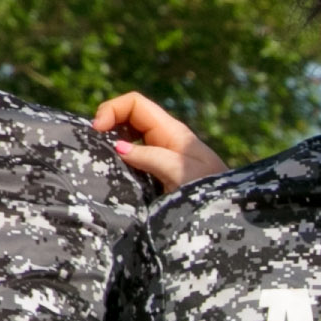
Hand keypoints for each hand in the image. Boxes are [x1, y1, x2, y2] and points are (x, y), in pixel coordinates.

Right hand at [93, 92, 219, 194]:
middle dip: (108, 123)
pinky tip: (111, 171)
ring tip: (98, 157)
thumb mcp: (181, 173)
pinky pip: (132, 158)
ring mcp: (161, 156)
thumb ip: (152, 157)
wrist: (226, 216)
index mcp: (171, 131)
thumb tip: (118, 147)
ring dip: (111, 141)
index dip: (112, 109)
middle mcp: (165, 138)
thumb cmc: (209, 191)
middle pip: (128, 116)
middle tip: (93, 144)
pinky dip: (118, 159)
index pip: (135, 104)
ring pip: (128, 137)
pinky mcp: (157, 174)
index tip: (98, 130)